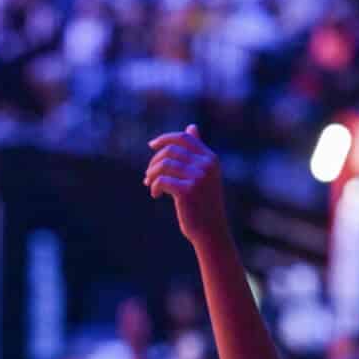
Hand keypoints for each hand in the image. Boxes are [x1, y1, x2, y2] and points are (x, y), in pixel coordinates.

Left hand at [145, 125, 229, 245]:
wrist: (210, 231)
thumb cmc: (204, 203)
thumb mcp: (203, 174)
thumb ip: (197, 152)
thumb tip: (191, 127)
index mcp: (210, 158)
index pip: (184, 138)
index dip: (165, 139)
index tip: (151, 145)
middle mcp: (207, 164)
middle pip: (171, 150)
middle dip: (155, 161)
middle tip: (148, 176)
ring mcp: (199, 177)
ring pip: (164, 164)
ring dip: (152, 174)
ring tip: (150, 185)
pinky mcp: (188, 190)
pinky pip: (162, 180)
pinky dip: (154, 186)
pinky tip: (155, 195)